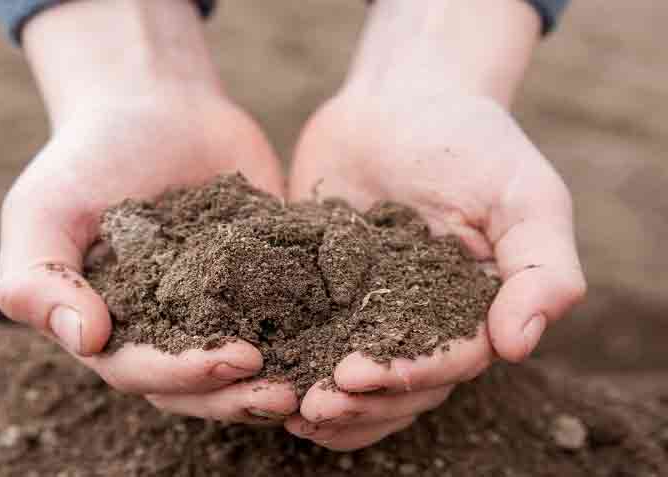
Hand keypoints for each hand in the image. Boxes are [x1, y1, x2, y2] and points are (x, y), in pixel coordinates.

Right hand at [0, 0, 295, 424]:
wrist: (153, 107)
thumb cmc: (85, 160)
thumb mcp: (39, 211)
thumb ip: (38, 279)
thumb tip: (86, 340)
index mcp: (113, 330)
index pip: (143, 371)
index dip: (185, 374)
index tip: (233, 358)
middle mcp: (166, 332)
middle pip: (201, 384)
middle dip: (241, 392)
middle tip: (287, 391)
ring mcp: (220, 310)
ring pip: (247, 364)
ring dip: (279, 378)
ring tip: (317, 384)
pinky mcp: (264, 284)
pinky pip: (289, 315)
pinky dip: (314, 332)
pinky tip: (346, 336)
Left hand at [284, 0, 585, 450]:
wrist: (398, 99)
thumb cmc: (471, 141)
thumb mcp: (524, 195)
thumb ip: (542, 269)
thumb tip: (519, 346)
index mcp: (474, 312)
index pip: (448, 363)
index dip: (408, 376)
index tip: (361, 375)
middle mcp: (421, 321)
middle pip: (397, 385)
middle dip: (358, 403)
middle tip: (313, 407)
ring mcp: (368, 308)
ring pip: (352, 377)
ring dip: (325, 402)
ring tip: (285, 410)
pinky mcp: (322, 290)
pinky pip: (307, 337)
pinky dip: (290, 363)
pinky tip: (259, 380)